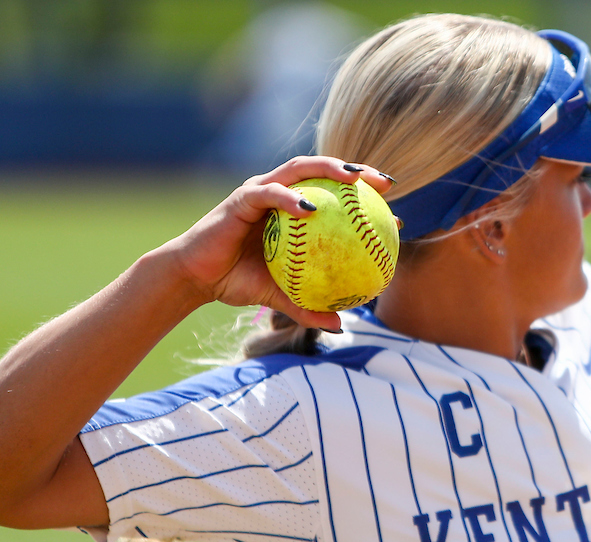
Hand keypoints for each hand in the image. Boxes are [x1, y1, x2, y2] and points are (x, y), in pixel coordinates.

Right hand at [156, 157, 394, 329]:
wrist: (195, 279)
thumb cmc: (237, 281)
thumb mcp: (280, 296)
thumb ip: (308, 306)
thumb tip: (341, 324)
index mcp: (290, 210)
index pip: (333, 195)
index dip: (364, 197)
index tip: (394, 211)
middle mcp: (278, 193)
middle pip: (322, 171)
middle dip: (356, 171)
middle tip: (385, 183)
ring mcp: (260, 191)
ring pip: (299, 170)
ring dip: (329, 169)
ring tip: (356, 179)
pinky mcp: (240, 198)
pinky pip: (270, 194)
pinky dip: (290, 198)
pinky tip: (312, 207)